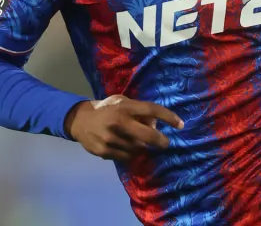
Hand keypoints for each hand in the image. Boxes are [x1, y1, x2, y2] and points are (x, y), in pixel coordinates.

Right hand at [65, 95, 183, 161]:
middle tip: (165, 143)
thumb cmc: (107, 109)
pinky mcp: (104, 151)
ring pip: (137, 149)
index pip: (151, 110)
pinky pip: (126, 157)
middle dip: (160, 141)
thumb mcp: (122, 102)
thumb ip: (138, 111)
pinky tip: (125, 147)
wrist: (80, 121)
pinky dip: (130, 153)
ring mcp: (111, 138)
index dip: (168, 117)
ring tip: (136, 141)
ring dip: (141, 147)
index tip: (180, 124)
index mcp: (124, 107)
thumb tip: (156, 124)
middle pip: (147, 136)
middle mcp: (118, 122)